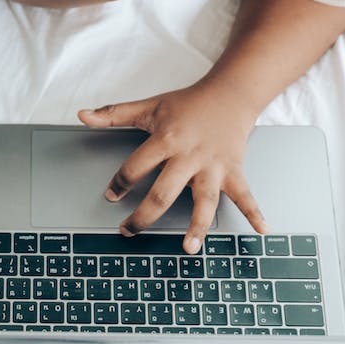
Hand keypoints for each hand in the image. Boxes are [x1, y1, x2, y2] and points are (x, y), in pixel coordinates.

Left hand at [78, 83, 267, 253]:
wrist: (229, 94)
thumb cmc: (187, 104)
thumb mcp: (149, 106)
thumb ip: (114, 113)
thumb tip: (81, 115)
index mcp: (166, 140)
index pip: (136, 166)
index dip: (120, 183)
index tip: (111, 196)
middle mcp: (189, 156)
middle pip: (164, 192)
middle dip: (145, 215)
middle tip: (129, 231)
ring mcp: (213, 167)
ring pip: (204, 201)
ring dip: (197, 226)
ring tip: (188, 249)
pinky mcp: (233, 171)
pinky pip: (246, 195)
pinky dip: (255, 213)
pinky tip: (262, 231)